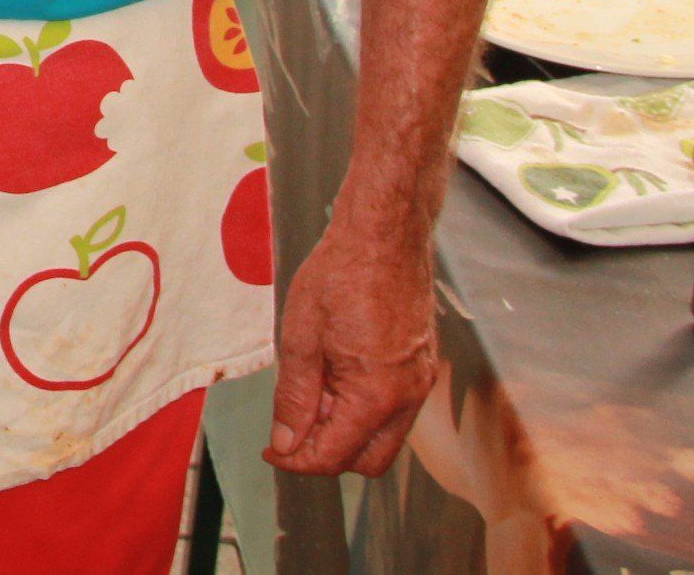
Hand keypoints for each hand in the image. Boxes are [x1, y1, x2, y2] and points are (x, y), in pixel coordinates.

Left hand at [264, 219, 437, 476]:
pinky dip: (364, 410)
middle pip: (367, 460)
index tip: (271, 451)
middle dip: (326, 456)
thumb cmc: (341, 275)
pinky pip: (394, 409)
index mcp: (376, 395)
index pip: (334, 456)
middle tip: (289, 432)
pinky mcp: (423, 366)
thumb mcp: (300, 338)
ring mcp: (421, 382)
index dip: (296, 460)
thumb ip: (295, 398)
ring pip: (384, 437)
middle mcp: (409, 397)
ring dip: (345, 432)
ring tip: (310, 395)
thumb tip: (286, 443)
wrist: (385, 234)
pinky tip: (334, 378)